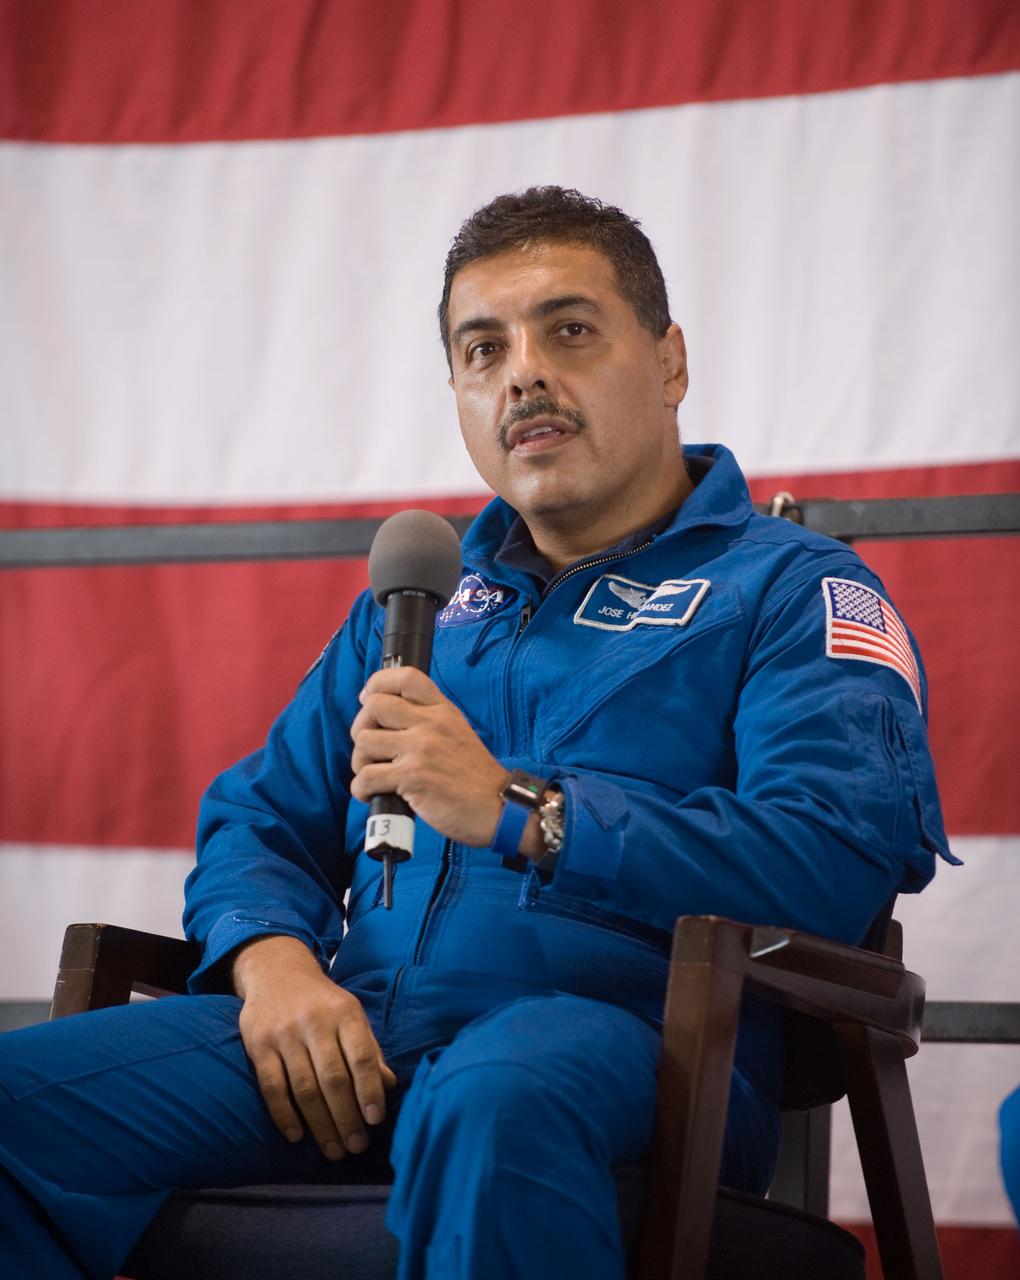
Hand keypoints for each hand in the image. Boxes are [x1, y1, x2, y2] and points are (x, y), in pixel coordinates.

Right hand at [233, 935, 396, 1160]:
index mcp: (345, 1013)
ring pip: (304, 1088)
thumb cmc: (323, 1003)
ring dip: (320, 1125)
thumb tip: (389, 1086)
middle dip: (346, 1117)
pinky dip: (284, 1116)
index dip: (370, 1090)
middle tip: (356, 1147)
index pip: (362, 1056)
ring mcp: (284, 1033)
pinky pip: (271, 1087)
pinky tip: (297, 1136)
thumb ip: (370, 1049)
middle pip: (333, 1078)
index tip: (375, 1120)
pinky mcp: (258, 1045)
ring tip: (333, 1150)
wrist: (277, 973)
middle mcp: (315, 1021)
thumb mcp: (351, 1016)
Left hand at [350, 667, 509, 846]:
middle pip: (373, 706)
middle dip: (361, 728)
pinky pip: (366, 777)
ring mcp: (421, 749)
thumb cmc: (474, 777)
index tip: (368, 699)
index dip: (377, 683)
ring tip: (373, 774)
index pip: (406, 677)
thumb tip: (388, 716)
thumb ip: (429, 720)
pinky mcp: (412, 777)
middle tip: (370, 748)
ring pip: (364, 741)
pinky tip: (372, 794)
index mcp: (443, 710)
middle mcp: (431, 723)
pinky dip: (361, 789)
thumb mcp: (458, 732)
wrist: (497, 808)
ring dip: (360, 762)